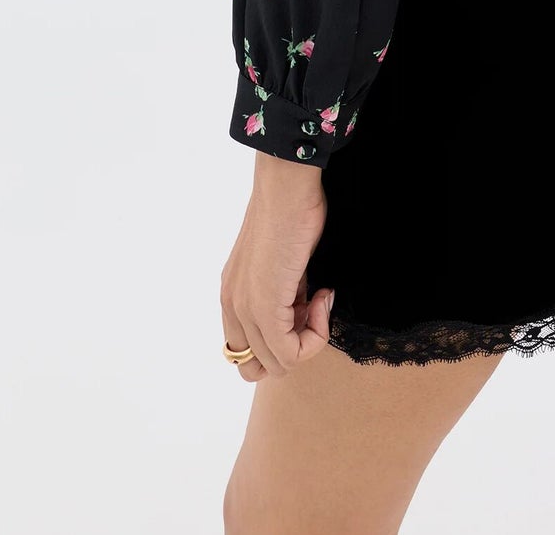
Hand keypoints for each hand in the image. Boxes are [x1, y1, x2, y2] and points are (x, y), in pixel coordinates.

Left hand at [220, 157, 333, 379]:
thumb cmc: (293, 212)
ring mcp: (244, 309)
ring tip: (319, 297)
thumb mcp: (284, 265)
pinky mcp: (263, 308)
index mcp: (232, 296)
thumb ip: (284, 292)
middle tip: (311, 309)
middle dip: (292, 348)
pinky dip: (316, 334)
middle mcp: (231, 306)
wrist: (288, 186)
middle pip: (257, 367)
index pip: (249, 351)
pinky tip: (322, 295)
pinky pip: (289, 354)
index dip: (284, 337)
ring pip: (276, 365)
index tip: (306, 303)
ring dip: (308, 339)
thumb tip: (303, 311)